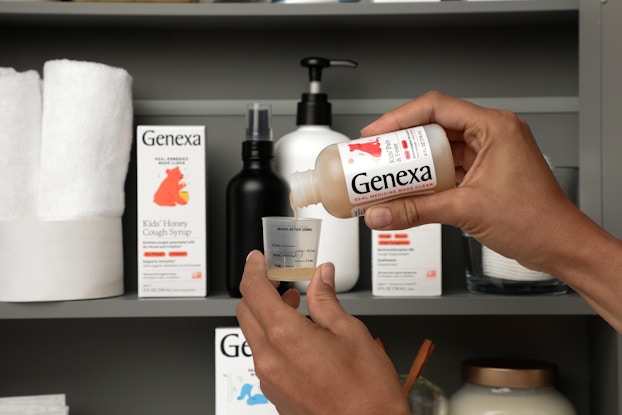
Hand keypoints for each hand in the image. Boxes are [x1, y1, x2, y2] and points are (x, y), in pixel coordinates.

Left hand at [236, 251, 409, 414]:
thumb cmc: (366, 392)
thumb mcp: (351, 333)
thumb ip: (327, 300)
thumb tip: (321, 277)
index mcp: (286, 337)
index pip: (253, 291)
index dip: (253, 269)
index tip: (259, 259)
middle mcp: (270, 359)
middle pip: (246, 311)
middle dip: (258, 290)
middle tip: (279, 279)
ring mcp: (269, 379)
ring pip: (254, 335)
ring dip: (267, 314)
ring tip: (295, 306)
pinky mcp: (274, 394)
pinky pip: (264, 357)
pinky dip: (273, 338)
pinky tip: (299, 336)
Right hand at [361, 91, 579, 273]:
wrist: (561, 246)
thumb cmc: (537, 221)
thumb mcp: (466, 211)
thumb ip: (417, 211)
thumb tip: (382, 212)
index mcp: (495, 127)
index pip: (436, 107)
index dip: (400, 118)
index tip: (376, 134)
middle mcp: (494, 134)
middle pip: (435, 125)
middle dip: (403, 141)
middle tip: (377, 155)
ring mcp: (491, 152)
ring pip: (442, 147)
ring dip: (416, 161)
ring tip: (389, 172)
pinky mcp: (487, 171)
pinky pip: (450, 166)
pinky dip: (429, 176)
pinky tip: (412, 188)